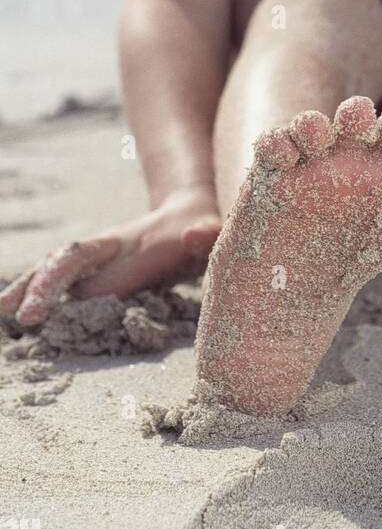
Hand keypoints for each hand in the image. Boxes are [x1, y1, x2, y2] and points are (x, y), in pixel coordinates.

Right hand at [0, 186, 221, 325]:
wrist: (190, 213)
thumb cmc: (202, 228)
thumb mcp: (213, 231)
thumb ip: (206, 235)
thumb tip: (195, 234)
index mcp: (129, 242)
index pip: (93, 264)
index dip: (72, 284)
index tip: (51, 307)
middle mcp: (105, 248)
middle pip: (65, 261)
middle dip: (43, 285)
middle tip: (24, 315)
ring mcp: (97, 257)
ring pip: (55, 267)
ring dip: (30, 285)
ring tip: (3, 308)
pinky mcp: (95, 269)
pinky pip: (61, 277)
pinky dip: (37, 288)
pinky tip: (16, 305)